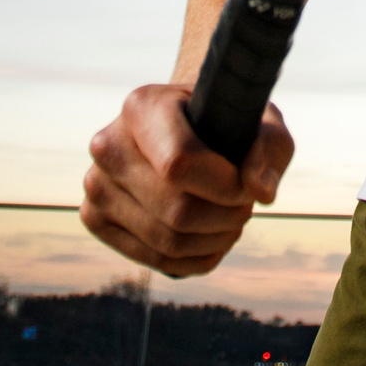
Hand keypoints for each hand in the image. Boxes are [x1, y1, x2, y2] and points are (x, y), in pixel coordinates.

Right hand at [80, 83, 293, 276]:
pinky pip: (154, 259)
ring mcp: (96, 185)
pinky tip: (213, 239)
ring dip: (215, 239)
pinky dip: (196, 258)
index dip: (225, 186)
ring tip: (232, 220)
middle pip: (177, 210)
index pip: (180, 163)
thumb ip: (270, 147)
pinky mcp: (96, 219)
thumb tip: (259, 191)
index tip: (246, 185)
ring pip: (168, 240)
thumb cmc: (225, 122)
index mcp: (141, 106)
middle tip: (244, 205)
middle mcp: (108, 145)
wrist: (184, 129)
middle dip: (225, 216)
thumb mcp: (261, 120)